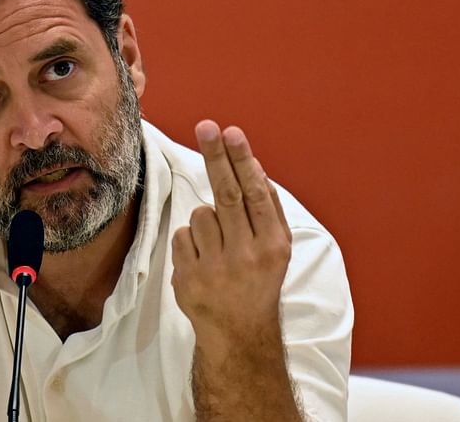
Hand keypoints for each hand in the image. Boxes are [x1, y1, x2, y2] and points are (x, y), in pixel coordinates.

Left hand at [171, 120, 292, 345]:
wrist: (239, 333)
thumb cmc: (259, 279)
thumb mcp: (278, 249)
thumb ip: (268, 209)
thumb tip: (253, 166)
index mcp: (273, 245)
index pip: (256, 194)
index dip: (242, 161)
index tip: (231, 133)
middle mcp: (247, 256)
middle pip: (227, 196)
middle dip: (216, 158)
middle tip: (207, 127)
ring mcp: (216, 269)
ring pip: (200, 215)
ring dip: (205, 221)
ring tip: (218, 246)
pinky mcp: (189, 278)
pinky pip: (182, 237)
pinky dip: (190, 241)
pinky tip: (203, 260)